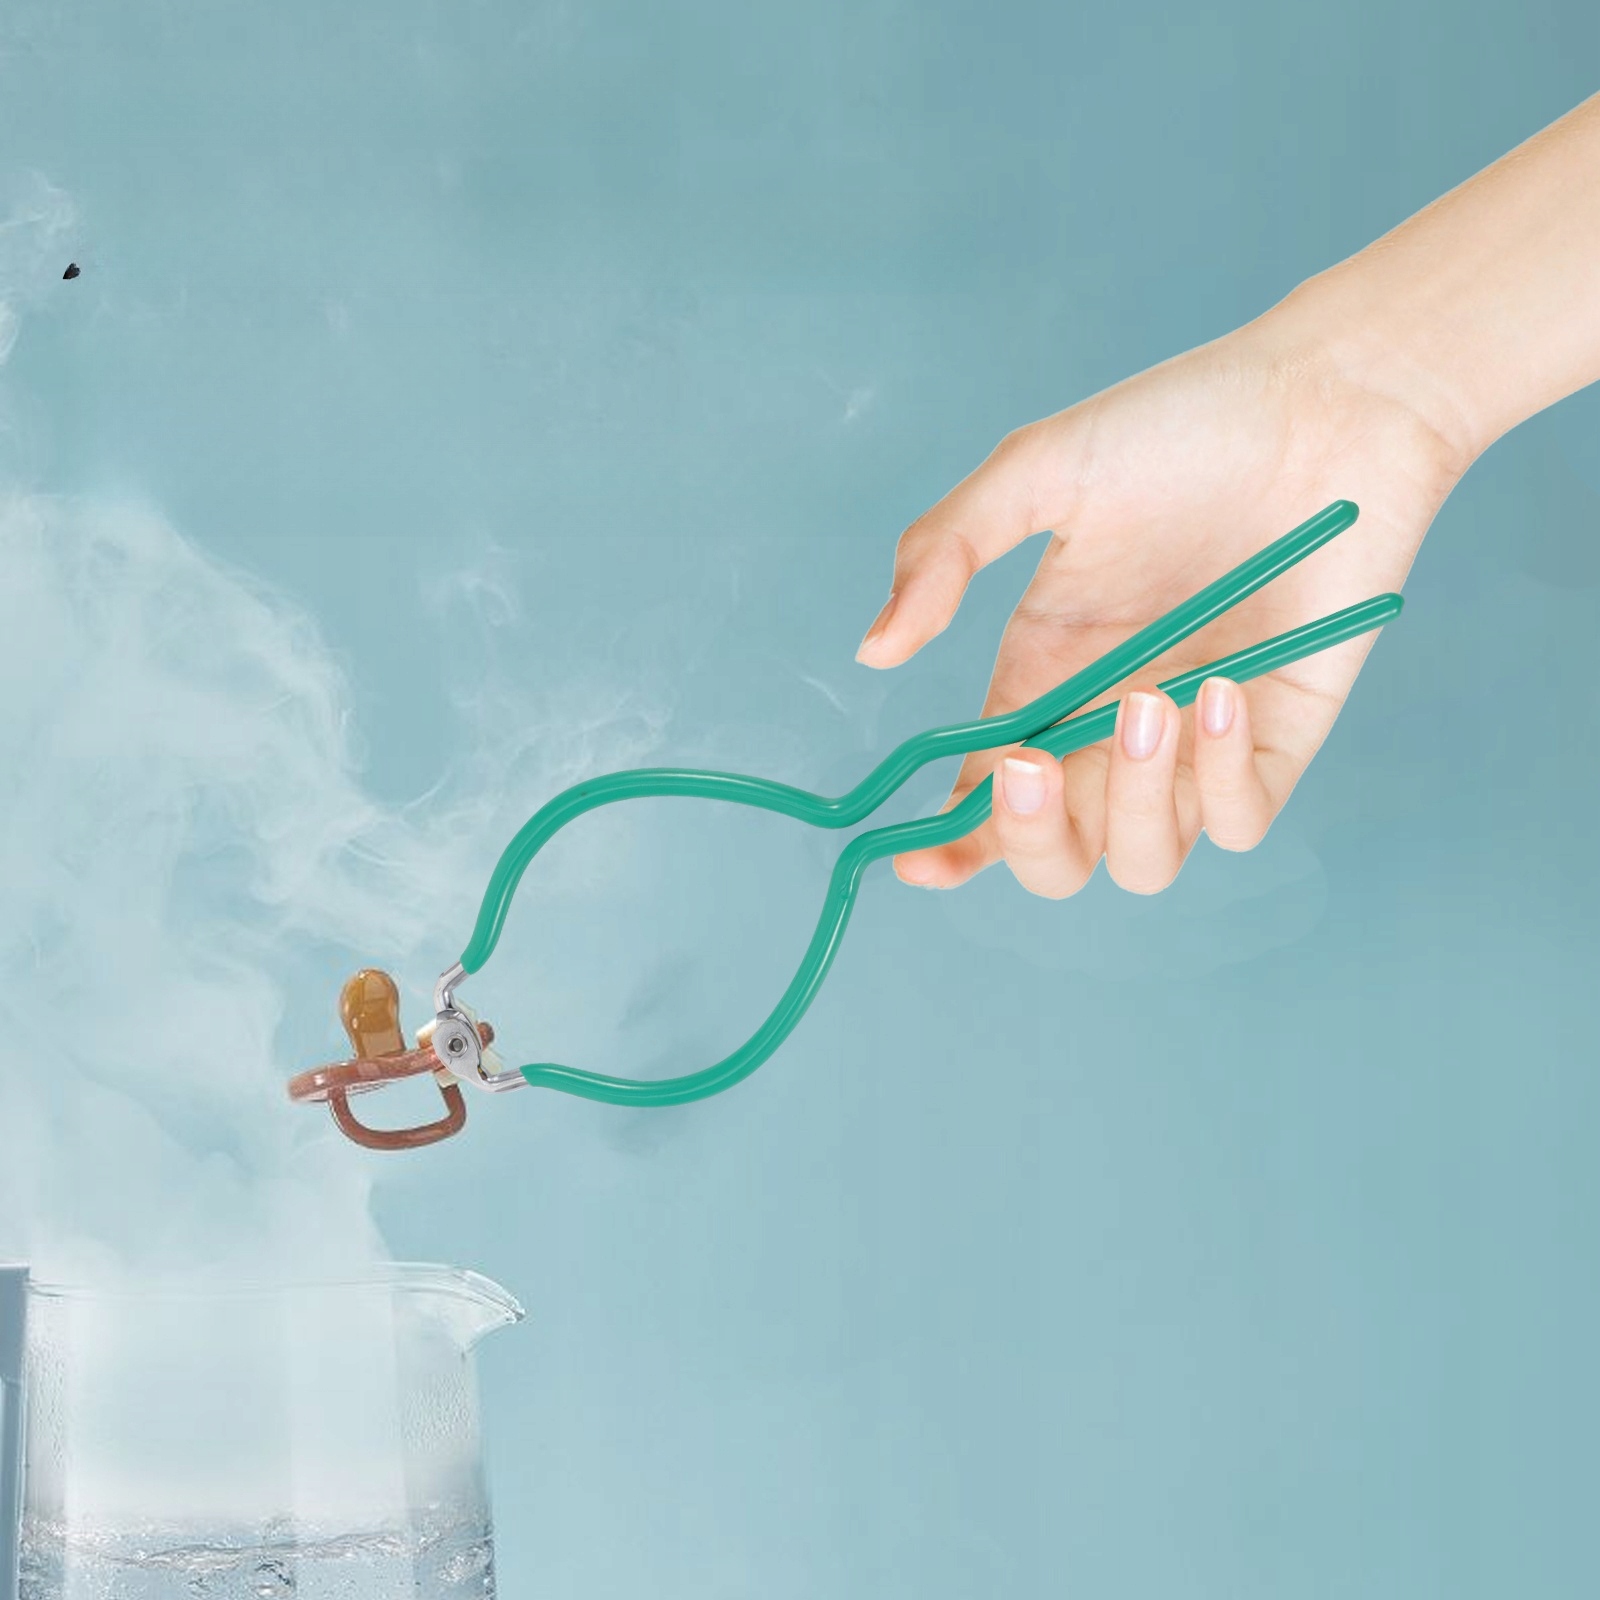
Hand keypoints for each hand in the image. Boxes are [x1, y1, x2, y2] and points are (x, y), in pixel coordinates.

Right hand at [855, 309, 1471, 895]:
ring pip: (1144, 857)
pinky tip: (1224, 689)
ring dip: (1129, 804)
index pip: (986, 797)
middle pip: (1058, 854)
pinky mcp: (1280, 737)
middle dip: (1029, 840)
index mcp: (1043, 678)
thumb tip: (874, 653)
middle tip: (1031, 768)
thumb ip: (946, 552)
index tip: (918, 861)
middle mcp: (1110, 727)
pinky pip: (1240, 818)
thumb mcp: (1040, 470)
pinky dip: (1220, 779)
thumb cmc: (1182, 423)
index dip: (950, 847)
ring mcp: (1195, 742)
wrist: (1329, 394)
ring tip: (1148, 703)